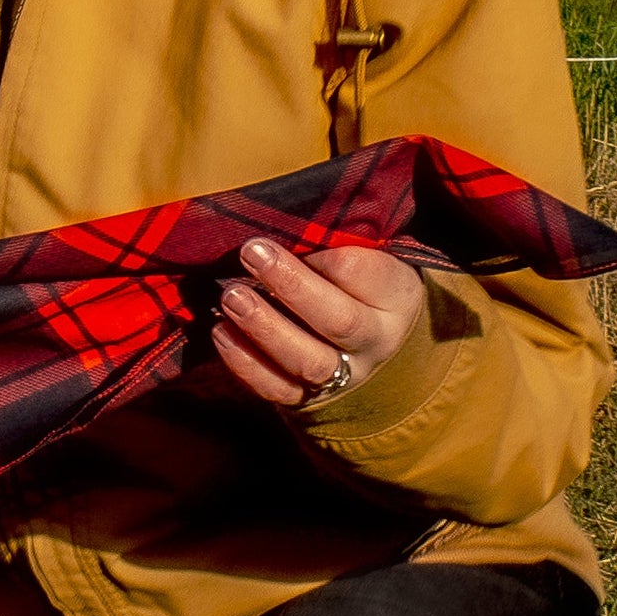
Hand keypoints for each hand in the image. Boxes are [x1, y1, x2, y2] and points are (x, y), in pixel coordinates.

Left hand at [211, 239, 425, 408]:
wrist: (379, 348)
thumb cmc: (360, 283)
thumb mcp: (368, 255)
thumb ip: (337, 239)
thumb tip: (282, 216)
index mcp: (395, 297)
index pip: (364, 274)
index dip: (325, 256)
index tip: (290, 234)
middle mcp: (375, 340)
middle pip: (339, 320)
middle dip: (291, 285)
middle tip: (251, 253)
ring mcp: (345, 375)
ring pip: (308, 360)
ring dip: (264, 327)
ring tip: (230, 296)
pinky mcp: (310, 398)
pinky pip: (278, 389)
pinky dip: (245, 363)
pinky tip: (221, 331)